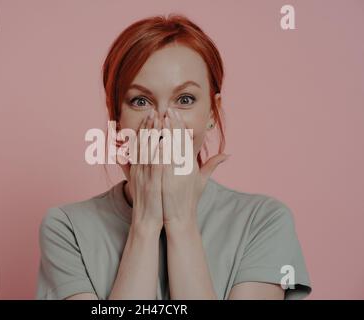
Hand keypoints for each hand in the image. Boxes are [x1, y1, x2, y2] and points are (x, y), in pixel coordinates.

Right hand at [127, 110, 163, 231]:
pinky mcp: (152, 184)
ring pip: (149, 151)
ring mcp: (145, 176)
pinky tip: (162, 144)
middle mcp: (139, 169)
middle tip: (154, 110)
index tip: (150, 114)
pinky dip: (158, 155)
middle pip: (143, 143)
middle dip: (149, 126)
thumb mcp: (135, 182)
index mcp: (138, 167)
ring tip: (159, 121)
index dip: (145, 127)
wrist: (145, 221)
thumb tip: (121, 155)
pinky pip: (155, 168)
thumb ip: (129, 167)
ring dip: (154, 135)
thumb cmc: (145, 201)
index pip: (140, 143)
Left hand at [161, 108, 229, 228]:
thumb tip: (228, 154)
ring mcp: (176, 174)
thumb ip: (212, 165)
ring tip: (159, 118)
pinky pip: (162, 164)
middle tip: (168, 109)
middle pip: (179, 141)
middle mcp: (185, 167)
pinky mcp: (168, 182)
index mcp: (191, 164)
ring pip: (170, 149)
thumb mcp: (202, 181)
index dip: (180, 125)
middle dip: (174, 124)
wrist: (181, 218)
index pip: (186, 140)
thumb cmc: (189, 199)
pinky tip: (155, 141)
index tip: (175, 112)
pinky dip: (159, 151)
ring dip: (164, 133)